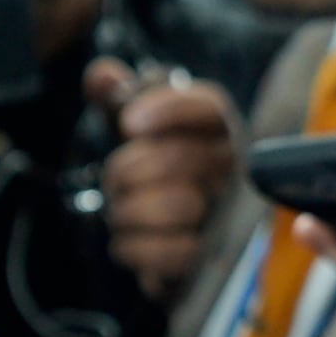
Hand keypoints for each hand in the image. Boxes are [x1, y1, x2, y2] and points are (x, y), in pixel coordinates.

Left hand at [90, 58, 239, 301]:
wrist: (160, 240)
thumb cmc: (152, 173)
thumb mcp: (133, 128)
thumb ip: (117, 97)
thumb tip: (103, 74)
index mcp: (218, 131)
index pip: (209, 107)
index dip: (168, 109)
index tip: (126, 123)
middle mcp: (232, 170)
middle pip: (184, 156)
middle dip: (129, 168)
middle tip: (112, 179)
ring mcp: (225, 218)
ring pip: (179, 205)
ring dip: (128, 208)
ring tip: (116, 209)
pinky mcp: (209, 262)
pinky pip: (174, 252)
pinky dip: (134, 246)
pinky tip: (123, 239)